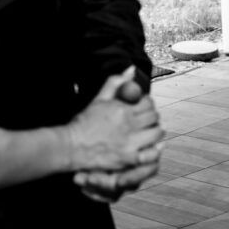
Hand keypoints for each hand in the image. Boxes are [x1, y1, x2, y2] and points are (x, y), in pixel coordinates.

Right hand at [73, 75, 161, 201]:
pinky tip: (149, 146)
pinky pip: (152, 154)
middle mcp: (129, 124)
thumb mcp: (99, 99)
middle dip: (152, 116)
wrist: (71, 146)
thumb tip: (131, 69)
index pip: (148, 102)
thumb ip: (115, 82)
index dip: (147, 103)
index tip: (142, 107)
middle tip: (145, 119)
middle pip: (154, 117)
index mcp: (123, 109)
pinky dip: (154, 150)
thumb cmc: (83, 123)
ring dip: (155, 131)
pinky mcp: (129, 158)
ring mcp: (130, 142)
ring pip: (157, 133)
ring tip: (148, 131)